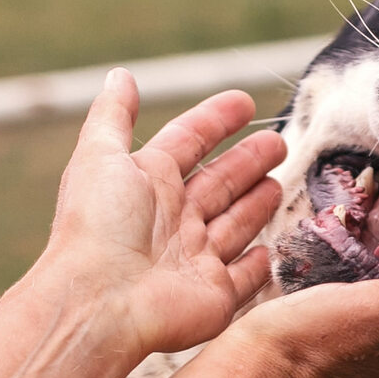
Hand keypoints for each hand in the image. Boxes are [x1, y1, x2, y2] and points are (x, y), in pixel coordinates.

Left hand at [38, 68, 285, 361]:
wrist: (99, 302)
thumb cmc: (97, 226)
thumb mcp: (99, 156)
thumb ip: (112, 115)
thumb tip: (118, 75)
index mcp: (147, 183)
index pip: (188, 141)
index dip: (215, 120)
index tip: (244, 102)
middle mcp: (171, 221)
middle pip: (218, 183)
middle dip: (247, 161)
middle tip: (278, 142)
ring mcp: (194, 260)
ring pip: (234, 225)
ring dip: (257, 204)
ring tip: (280, 182)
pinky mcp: (214, 297)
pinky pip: (243, 280)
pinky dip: (258, 265)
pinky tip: (270, 250)